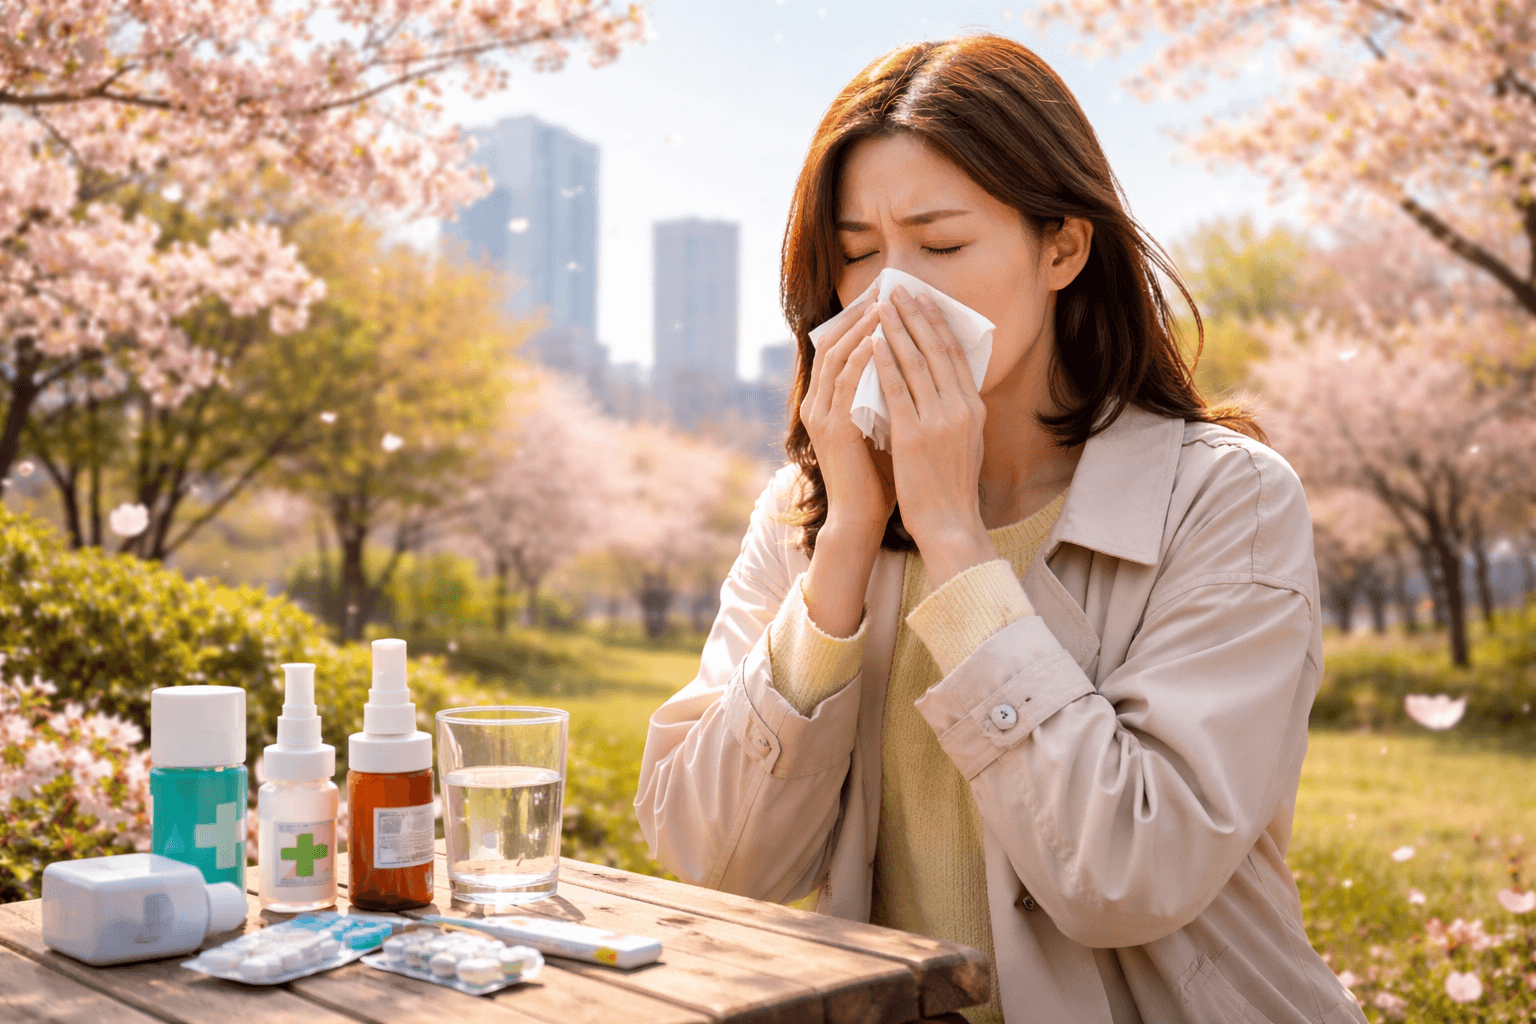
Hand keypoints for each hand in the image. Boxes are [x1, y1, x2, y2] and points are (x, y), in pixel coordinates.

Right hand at [800, 300, 895, 537]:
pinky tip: (881, 339)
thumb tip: (914, 364)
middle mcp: (817, 404)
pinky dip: (863, 356)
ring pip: (837, 356)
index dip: (860, 320)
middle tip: (886, 289)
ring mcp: (821, 415)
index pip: (839, 346)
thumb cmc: (877, 476)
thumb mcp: (882, 425)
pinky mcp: (832, 429)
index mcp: (827, 402)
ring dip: (862, 327)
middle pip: (833, 342)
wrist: (862, 518)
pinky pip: (846, 382)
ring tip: (886, 305)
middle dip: (860, 314)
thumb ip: (888, 396)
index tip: (887, 297)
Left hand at [869, 286, 996, 587]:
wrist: (949, 523)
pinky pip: (897, 390)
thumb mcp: (964, 442)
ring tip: (882, 306)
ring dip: (897, 329)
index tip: (923, 300)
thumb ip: (954, 411)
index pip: (955, 356)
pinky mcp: (914, 435)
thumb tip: (940, 382)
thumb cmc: (951, 487)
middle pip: (937, 350)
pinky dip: (885, 362)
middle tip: (900, 290)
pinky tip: (874, 343)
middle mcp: (960, 409)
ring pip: (916, 363)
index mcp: (974, 409)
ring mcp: (938, 421)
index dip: (938, 324)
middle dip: (916, 316)